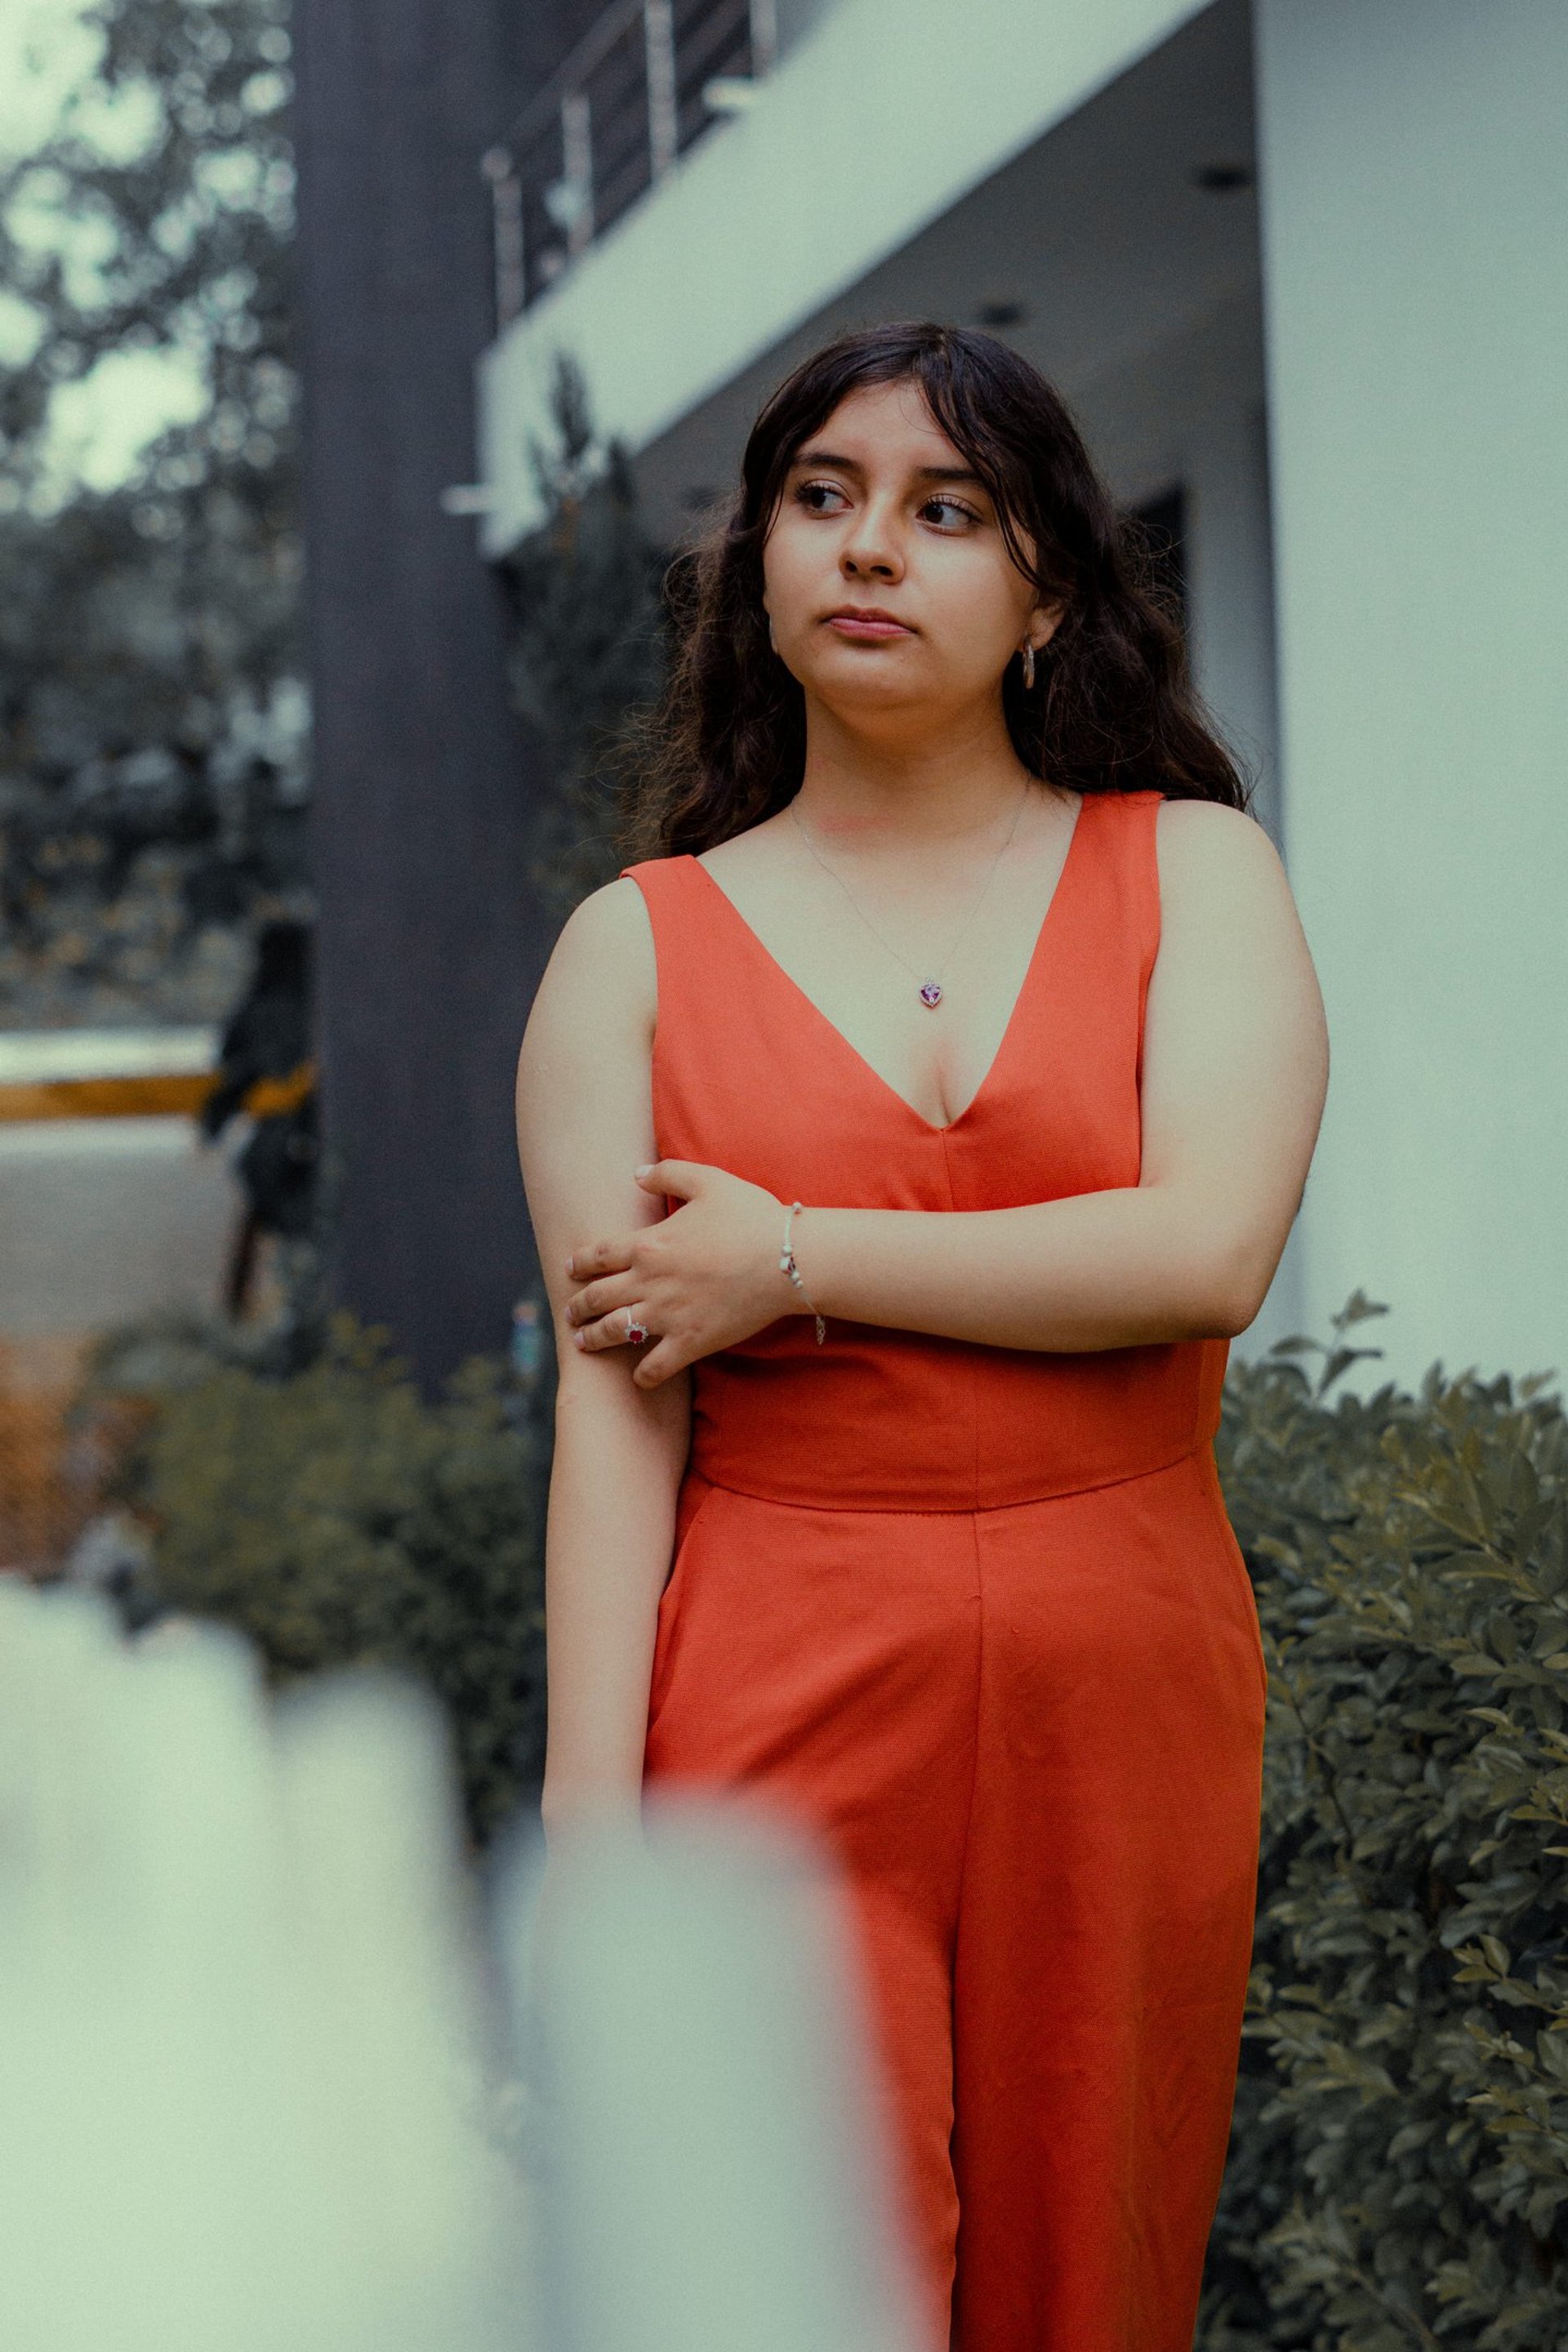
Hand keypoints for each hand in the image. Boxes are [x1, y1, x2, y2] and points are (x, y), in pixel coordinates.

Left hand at [564, 1161, 798, 1388]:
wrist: (789, 1259)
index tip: (569, 1269)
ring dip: (593, 1339)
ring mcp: (667, 1315)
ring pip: (614, 1332)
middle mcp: (649, 1282)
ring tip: (583, 1343)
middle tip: (570, 1313)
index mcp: (648, 1244)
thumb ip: (667, 1173)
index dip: (578, 1263)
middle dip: (578, 1307)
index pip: (597, 1255)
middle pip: (597, 1298)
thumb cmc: (750, 1217)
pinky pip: (655, 1367)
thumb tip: (635, 1174)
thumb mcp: (708, 1181)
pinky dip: (642, 1375)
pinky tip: (638, 1377)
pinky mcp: (691, 1342)